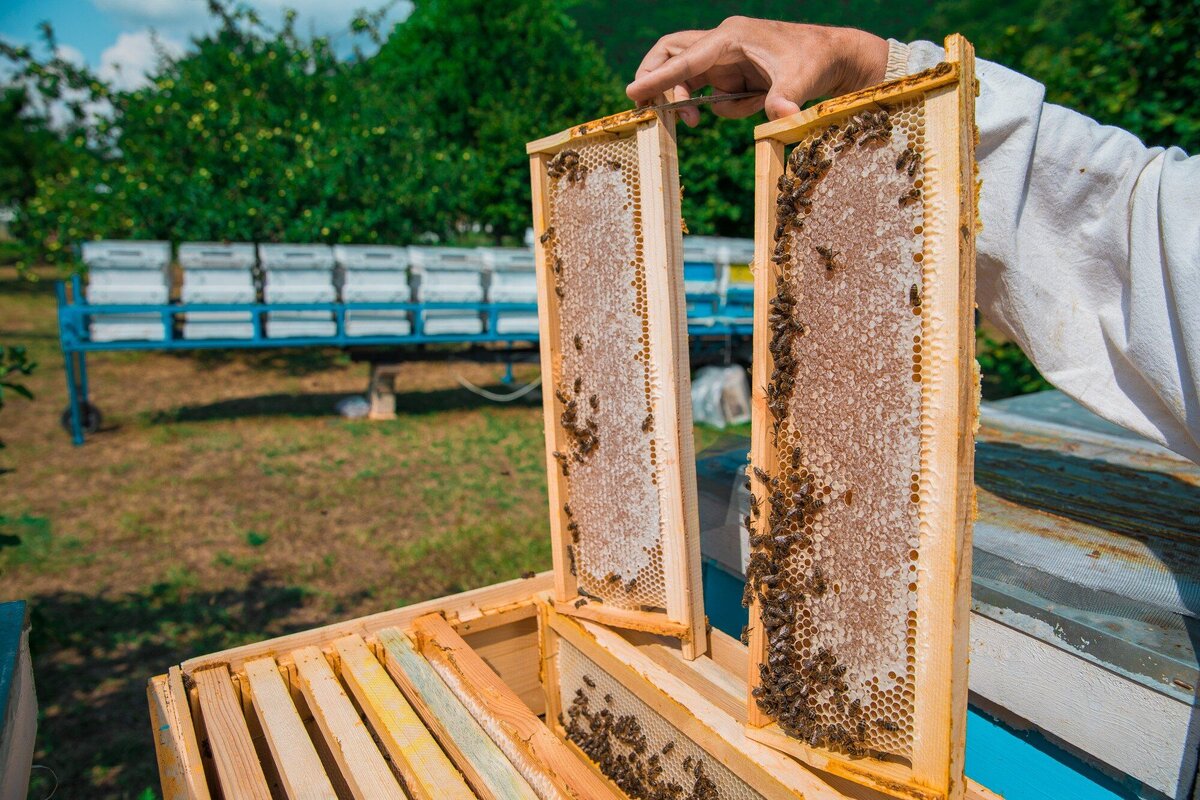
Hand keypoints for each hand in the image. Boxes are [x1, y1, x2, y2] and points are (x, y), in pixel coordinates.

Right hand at [626, 17, 888, 125]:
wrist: (835, 57)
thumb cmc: (817, 61)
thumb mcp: (803, 82)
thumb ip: (785, 100)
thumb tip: (781, 118)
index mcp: (731, 38)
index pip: (684, 58)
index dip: (657, 77)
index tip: (633, 93)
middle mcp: (723, 43)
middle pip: (671, 53)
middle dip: (656, 78)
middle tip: (647, 107)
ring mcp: (726, 57)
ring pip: (688, 77)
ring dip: (691, 100)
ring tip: (698, 119)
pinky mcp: (733, 71)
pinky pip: (713, 93)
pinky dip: (724, 106)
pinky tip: (753, 102)